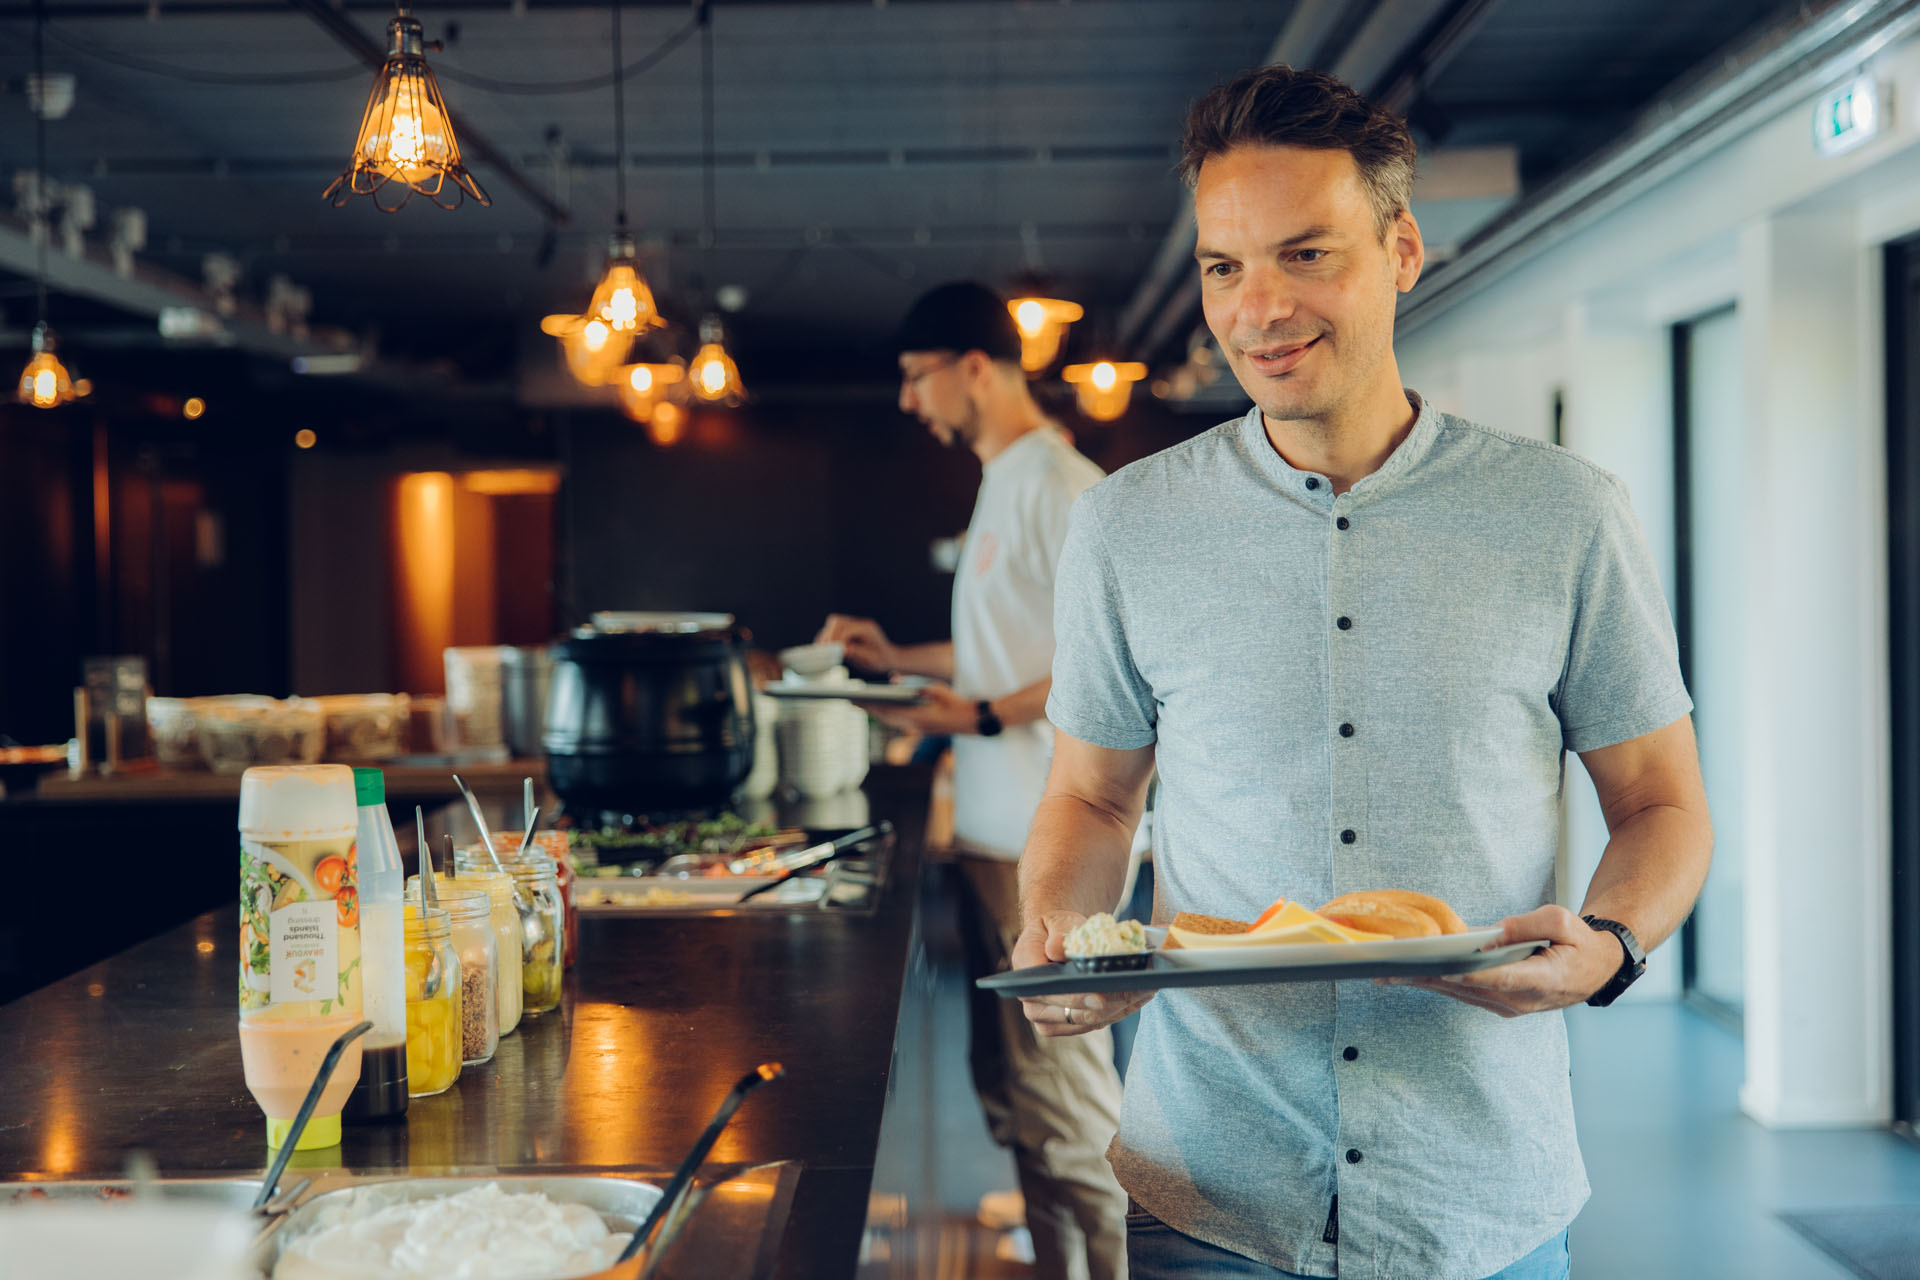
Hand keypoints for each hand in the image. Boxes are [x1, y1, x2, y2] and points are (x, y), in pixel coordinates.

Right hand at [816, 614, 896, 675]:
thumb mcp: (871, 660)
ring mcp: (854, 625)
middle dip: (829, 635)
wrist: (890, 658)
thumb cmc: (882, 660)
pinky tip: (827, 648)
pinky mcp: (850, 630)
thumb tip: (843, 650)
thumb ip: (857, 653)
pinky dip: (829, 637)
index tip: (832, 652)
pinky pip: (835, 629)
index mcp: (867, 629)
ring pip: (833, 623)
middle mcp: (860, 624)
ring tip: (823, 650)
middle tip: (824, 650)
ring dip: (827, 635)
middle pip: (836, 621)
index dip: (836, 640)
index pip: (846, 629)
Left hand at [858, 683, 973, 734]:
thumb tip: (894, 680)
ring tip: (863, 704)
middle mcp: (914, 725)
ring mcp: (917, 728)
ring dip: (877, 713)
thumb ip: (914, 685)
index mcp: (916, 717)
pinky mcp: (920, 728)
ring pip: (891, 721)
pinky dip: (888, 714)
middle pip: (885, 718)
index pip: (886, 711)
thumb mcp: (935, 690)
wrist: (971, 721)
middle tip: (851, 701)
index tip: (854, 700)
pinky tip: (882, 708)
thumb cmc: (955, 704)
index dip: (869, 706)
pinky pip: (899, 721)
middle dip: (869, 710)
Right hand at [1013, 910, 1154, 1036]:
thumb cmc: (1057, 929)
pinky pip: (1096, 1023)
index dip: (1074, 997)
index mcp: (1025, 972)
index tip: (1100, 997)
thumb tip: (1058, 949)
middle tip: (1137, 990)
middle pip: (1071, 1013)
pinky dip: (1120, 1011)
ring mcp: (1047, 1017)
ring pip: (1087, 1021)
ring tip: (1145, 990)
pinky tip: (1140, 996)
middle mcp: (1031, 1001)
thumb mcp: (1057, 921)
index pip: (1048, 991)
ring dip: (1119, 1008)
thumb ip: (1059, 933)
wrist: (1055, 941)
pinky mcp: (1066, 1025)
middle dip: (1108, 1004)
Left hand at [1381, 905, 1623, 1016]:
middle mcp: (1521, 999)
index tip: (1439, 971)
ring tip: (1387, 974)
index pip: (1498, 979)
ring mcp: (1509, 1005)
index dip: (1467, 976)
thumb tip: (1491, 933)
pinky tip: (1409, 976)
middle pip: (1468, 990)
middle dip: (1428, 979)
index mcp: (1541, 979)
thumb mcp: (1562, 920)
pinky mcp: (1499, 1003)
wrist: (1594, 969)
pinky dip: (1437, 985)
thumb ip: (1527, 924)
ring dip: (1425, 984)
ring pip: (1460, 995)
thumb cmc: (1578, 942)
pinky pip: (1463, 994)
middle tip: (1392, 971)